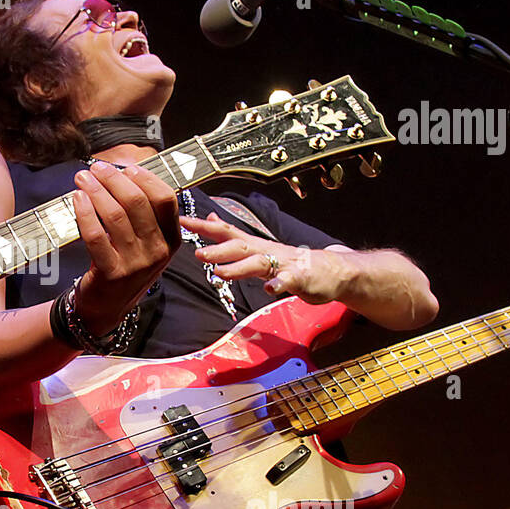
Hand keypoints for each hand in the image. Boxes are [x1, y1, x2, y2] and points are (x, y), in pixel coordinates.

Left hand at [71, 160, 179, 334]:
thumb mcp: (145, 243)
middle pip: (138, 202)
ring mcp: (136, 264)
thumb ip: (143, 213)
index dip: (145, 178)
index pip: (165, 199)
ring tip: (82, 179)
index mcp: (171, 239)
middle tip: (96, 169)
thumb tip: (125, 173)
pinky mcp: (111, 273)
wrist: (106, 308)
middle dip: (114, 179)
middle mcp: (158, 251)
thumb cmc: (125, 266)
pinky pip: (95, 235)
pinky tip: (77, 199)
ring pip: (115, 215)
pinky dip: (85, 212)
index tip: (126, 168)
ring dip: (96, 191)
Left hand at [180, 213, 349, 302]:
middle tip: (197, 253)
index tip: (180, 220)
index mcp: (252, 245)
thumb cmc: (288, 262)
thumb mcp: (257, 247)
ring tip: (219, 272)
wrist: (329, 271)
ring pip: (258, 263)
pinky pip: (288, 281)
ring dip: (238, 267)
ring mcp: (282, 264)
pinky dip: (278, 284)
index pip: (224, 231)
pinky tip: (269, 289)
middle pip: (239, 246)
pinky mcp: (299, 279)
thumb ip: (234, 236)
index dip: (203, 226)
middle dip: (218, 249)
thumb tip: (212, 218)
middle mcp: (265, 251)